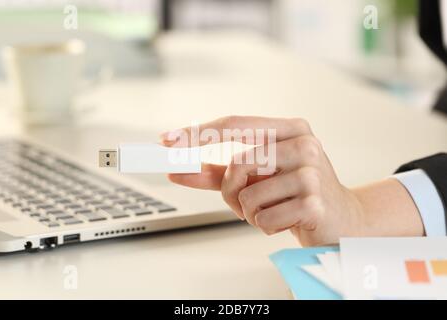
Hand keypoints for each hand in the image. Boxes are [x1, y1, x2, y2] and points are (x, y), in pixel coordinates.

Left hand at [161, 116, 423, 245]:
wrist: (341, 219)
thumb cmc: (296, 193)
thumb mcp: (259, 176)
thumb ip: (219, 172)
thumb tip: (178, 169)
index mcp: (290, 129)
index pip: (235, 124)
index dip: (197, 133)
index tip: (166, 141)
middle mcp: (303, 144)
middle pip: (237, 163)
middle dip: (231, 190)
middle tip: (245, 201)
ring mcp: (312, 173)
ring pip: (246, 195)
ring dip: (249, 211)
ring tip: (273, 209)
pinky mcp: (314, 203)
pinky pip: (262, 219)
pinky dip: (265, 226)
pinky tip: (287, 221)